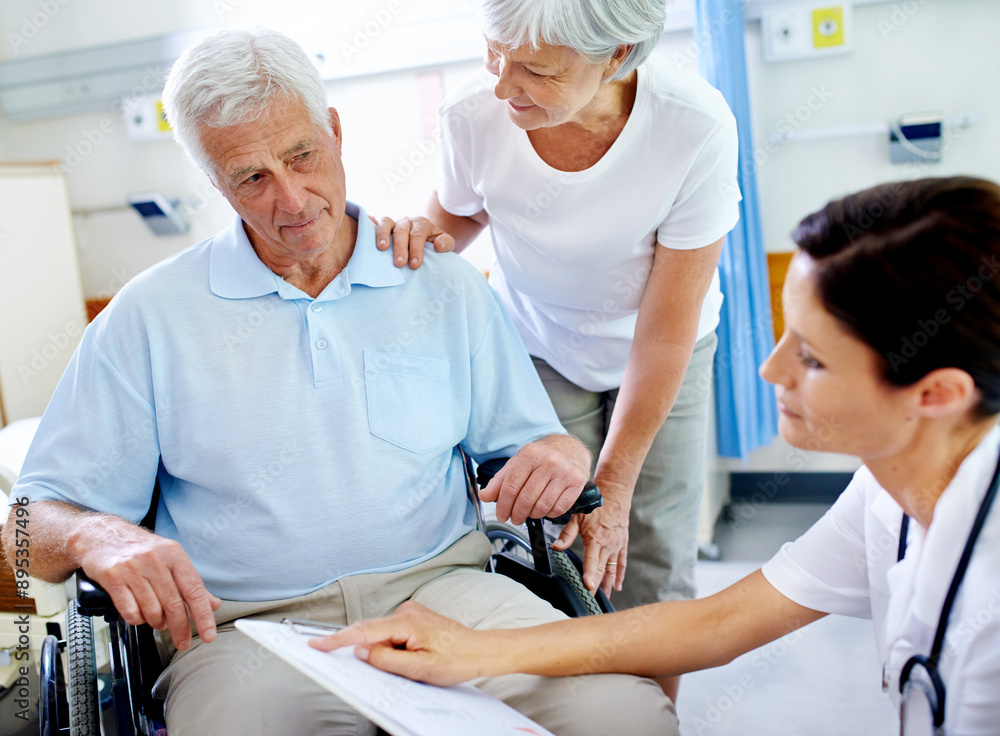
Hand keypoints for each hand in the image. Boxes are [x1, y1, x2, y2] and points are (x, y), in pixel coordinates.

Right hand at [71, 517, 220, 649]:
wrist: (101, 533)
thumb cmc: (140, 548)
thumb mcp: (170, 557)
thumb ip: (191, 582)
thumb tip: (212, 604)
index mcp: (174, 554)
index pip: (194, 590)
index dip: (203, 615)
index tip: (208, 635)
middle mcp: (155, 560)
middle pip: (173, 603)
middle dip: (180, 628)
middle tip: (182, 641)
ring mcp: (133, 568)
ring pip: (152, 609)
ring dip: (157, 623)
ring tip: (158, 622)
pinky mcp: (112, 577)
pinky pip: (129, 610)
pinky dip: (137, 619)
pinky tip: (139, 616)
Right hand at [308, 601, 489, 685]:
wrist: (481, 649)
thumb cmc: (456, 659)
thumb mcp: (419, 669)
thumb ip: (386, 659)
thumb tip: (360, 651)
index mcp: (406, 622)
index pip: (364, 631)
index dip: (337, 639)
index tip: (316, 644)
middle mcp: (406, 611)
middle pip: (371, 632)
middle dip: (366, 651)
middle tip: (379, 664)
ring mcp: (411, 612)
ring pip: (382, 635)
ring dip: (385, 652)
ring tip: (414, 663)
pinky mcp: (415, 618)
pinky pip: (392, 633)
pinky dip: (392, 647)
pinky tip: (410, 658)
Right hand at [373, 215, 454, 268]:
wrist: (425, 237)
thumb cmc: (433, 243)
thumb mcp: (445, 242)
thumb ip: (446, 243)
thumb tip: (438, 246)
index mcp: (422, 224)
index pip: (418, 235)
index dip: (416, 250)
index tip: (414, 265)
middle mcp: (406, 221)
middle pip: (401, 230)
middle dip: (400, 247)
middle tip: (399, 263)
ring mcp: (393, 223)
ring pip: (386, 223)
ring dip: (383, 235)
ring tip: (381, 248)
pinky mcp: (382, 227)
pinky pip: (374, 223)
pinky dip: (369, 226)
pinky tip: (365, 235)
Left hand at [479, 435, 590, 525]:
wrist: (571, 449)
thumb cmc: (541, 457)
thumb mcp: (518, 462)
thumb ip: (500, 480)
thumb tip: (484, 496)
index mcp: (530, 454)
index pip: (511, 486)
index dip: (503, 505)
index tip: (501, 515)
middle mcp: (549, 461)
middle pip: (526, 499)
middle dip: (516, 514)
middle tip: (514, 518)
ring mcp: (565, 472)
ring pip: (542, 506)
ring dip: (532, 515)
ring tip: (529, 512)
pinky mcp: (577, 482)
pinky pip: (558, 509)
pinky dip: (548, 514)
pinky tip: (545, 508)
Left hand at [552, 482, 629, 595]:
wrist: (615, 494)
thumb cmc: (594, 504)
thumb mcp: (577, 516)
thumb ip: (566, 534)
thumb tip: (555, 547)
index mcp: (595, 539)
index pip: (592, 562)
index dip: (590, 576)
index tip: (588, 588)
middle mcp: (608, 545)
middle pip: (602, 570)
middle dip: (596, 587)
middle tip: (590, 602)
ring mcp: (616, 546)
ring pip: (612, 570)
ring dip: (607, 586)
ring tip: (603, 600)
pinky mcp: (622, 544)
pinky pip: (621, 563)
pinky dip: (619, 576)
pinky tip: (616, 587)